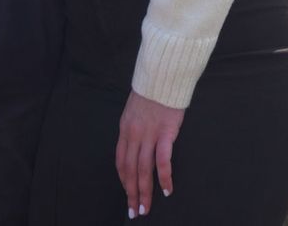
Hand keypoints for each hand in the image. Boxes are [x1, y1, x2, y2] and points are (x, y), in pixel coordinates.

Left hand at [117, 91, 184, 217]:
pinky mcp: (165, 133)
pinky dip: (163, 177)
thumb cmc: (152, 91)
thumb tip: (136, 146)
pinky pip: (162, 160)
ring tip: (146, 208)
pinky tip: (166, 189)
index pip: (120, 161)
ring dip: (144, 192)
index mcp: (125, 130)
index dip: (123, 181)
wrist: (164, 75)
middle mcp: (133, 134)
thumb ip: (134, 128)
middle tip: (134, 211)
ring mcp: (149, 134)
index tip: (128, 194)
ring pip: (143, 170)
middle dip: (131, 193)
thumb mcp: (134, 110)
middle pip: (129, 170)